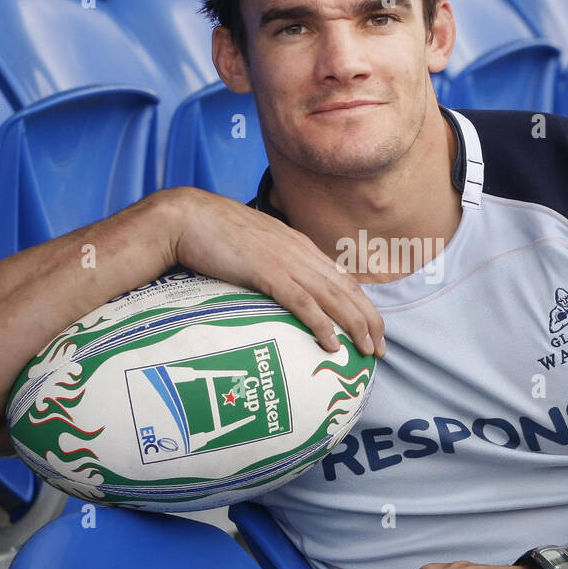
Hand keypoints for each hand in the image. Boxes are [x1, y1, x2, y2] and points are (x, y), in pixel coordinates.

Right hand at [163, 186, 384, 357]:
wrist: (187, 217)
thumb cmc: (213, 233)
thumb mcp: (254, 247)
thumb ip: (271, 262)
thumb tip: (277, 287)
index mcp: (299, 246)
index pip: (342, 279)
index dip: (362, 305)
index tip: (373, 329)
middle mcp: (301, 253)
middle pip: (347, 291)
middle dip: (370, 321)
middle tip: (380, 350)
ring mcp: (286, 262)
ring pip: (333, 298)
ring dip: (355, 326)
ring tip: (367, 351)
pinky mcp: (268, 273)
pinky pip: (302, 303)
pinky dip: (321, 324)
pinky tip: (331, 343)